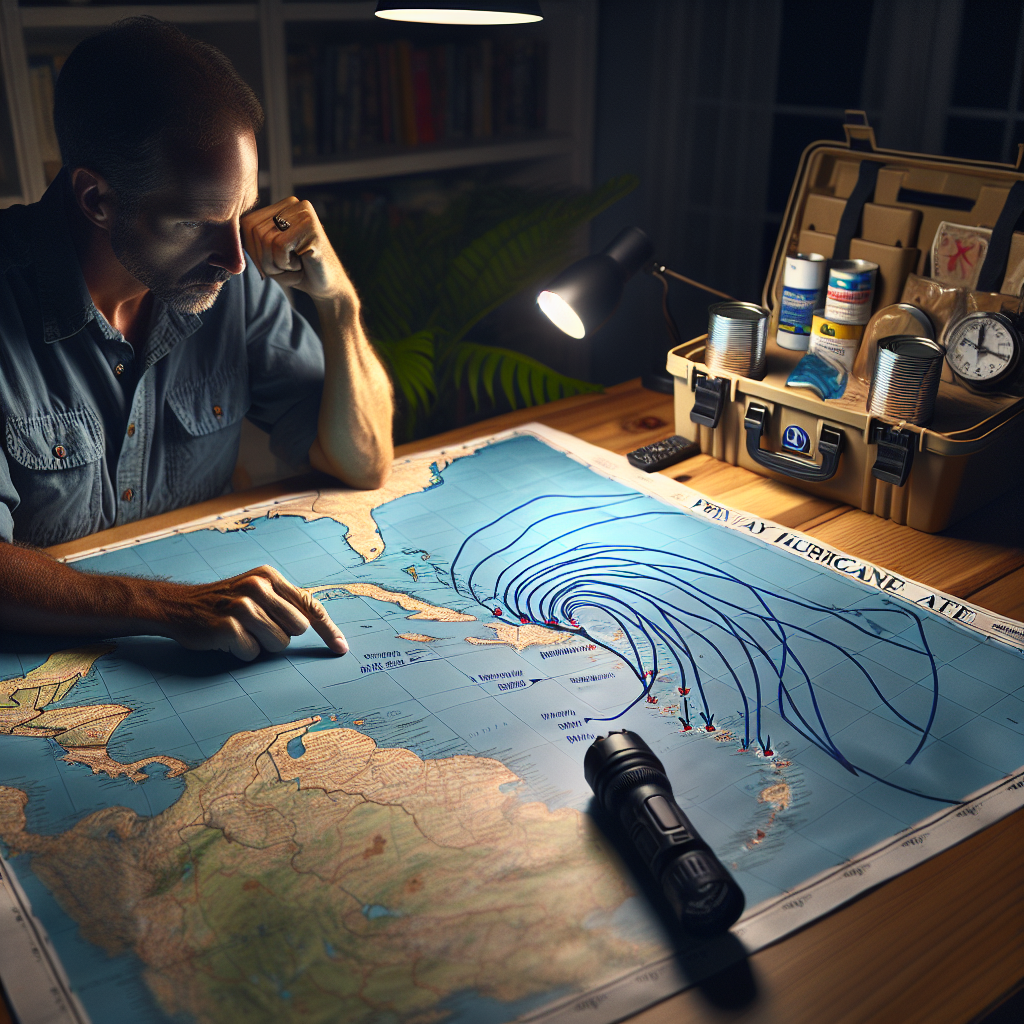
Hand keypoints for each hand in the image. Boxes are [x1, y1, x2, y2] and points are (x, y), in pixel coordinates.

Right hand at [160, 565, 348, 661]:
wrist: (177, 606)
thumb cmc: (223, 603)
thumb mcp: (256, 591)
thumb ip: (284, 602)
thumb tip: (320, 623)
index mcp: (269, 577)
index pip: (310, 605)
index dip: (328, 629)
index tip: (341, 648)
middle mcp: (258, 587)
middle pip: (297, 630)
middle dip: (281, 635)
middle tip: (256, 627)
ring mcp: (242, 606)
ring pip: (278, 644)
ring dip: (261, 645)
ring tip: (240, 632)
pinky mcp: (227, 627)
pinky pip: (252, 653)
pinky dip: (242, 653)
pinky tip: (226, 640)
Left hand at [241, 197, 356, 304]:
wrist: (327, 288)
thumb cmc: (296, 272)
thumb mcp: (266, 256)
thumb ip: (249, 242)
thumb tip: (229, 237)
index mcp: (282, 207)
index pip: (247, 223)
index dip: (254, 250)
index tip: (275, 261)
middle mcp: (293, 204)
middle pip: (255, 230)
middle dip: (266, 258)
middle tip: (288, 265)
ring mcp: (304, 212)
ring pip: (266, 238)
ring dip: (277, 262)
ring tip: (295, 263)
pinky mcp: (311, 225)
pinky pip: (279, 245)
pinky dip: (286, 263)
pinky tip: (302, 262)